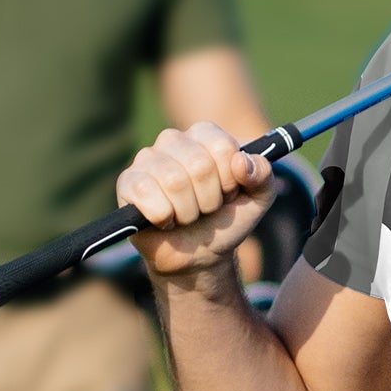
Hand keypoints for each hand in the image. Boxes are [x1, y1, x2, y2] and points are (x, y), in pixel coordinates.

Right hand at [118, 122, 278, 278]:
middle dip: (210, 200)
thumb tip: (241, 162)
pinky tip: (165, 220)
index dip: (230, 180)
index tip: (228, 193)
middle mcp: (173, 139)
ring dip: (188, 212)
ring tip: (186, 216)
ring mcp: (147, 159)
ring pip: (174, 181)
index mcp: (205, 135)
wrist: (199, 255)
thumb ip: (263, 175)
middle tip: (206, 208)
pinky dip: (163, 217)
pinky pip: (146, 194)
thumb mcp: (258, 199)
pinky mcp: (128, 182)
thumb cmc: (225, 220)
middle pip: (200, 165)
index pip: (223, 147)